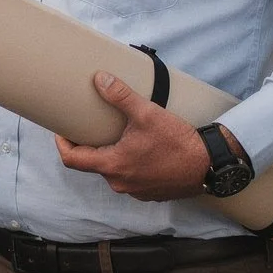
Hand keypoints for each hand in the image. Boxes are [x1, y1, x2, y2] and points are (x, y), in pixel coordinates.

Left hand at [55, 73, 230, 201]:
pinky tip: (138, 150)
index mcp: (113, 166)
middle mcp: (120, 183)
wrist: (211, 165)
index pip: (72, 159)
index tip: (61, 130)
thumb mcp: (146, 114)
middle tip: (90, 127)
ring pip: (113, 172)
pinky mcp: (151, 193)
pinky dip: (128, 164)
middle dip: (89, 146)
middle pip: (92, 164)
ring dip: (111, 155)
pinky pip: (130, 178)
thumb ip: (120, 96)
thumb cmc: (178, 141)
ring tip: (116, 136)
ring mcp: (136, 191)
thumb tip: (99, 79)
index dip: (62, 144)